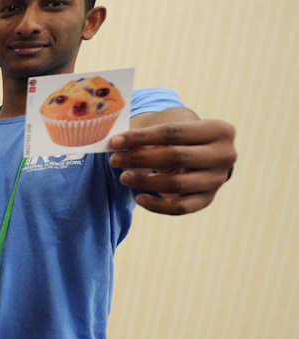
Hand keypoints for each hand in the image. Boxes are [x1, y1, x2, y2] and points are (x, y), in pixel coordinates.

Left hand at [108, 118, 235, 214]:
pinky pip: (180, 208)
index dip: (141, 137)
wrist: (203, 155)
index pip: (174, 132)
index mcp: (219, 130)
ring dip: (145, 181)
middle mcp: (224, 155)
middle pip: (176, 157)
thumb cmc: (181, 140)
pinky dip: (157, 205)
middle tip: (114, 160)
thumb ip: (149, 137)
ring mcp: (218, 180)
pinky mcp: (208, 199)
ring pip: (177, 184)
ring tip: (124, 177)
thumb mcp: (172, 132)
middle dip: (140, 158)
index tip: (114, 142)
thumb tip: (117, 145)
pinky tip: (139, 198)